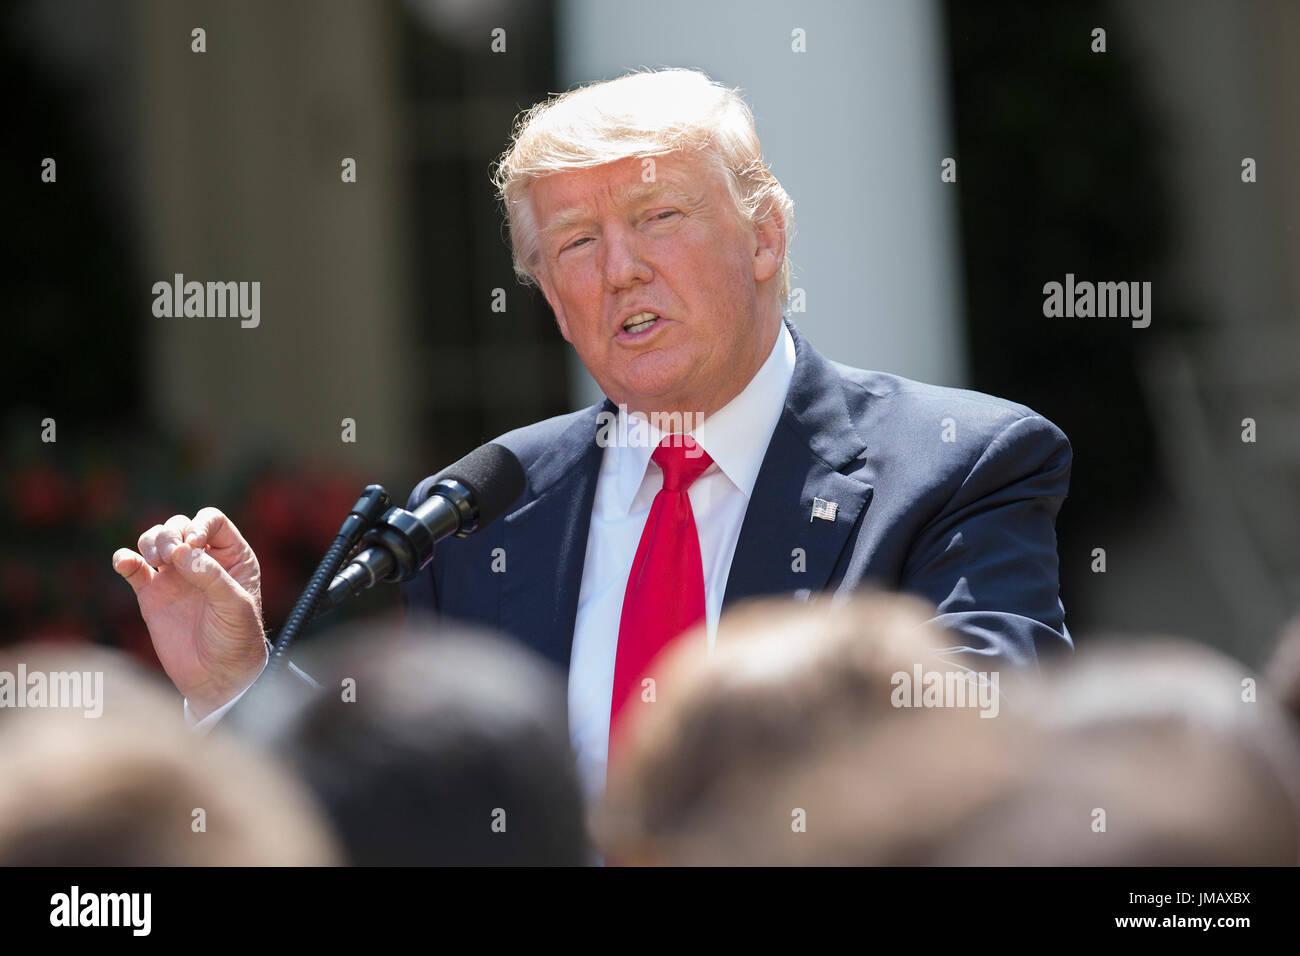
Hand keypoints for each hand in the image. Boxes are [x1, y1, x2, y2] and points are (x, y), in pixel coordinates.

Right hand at [113, 507, 266, 719]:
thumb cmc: (236, 639)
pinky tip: (125, 562)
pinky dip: (125, 559)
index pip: (212, 521)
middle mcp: (202, 560)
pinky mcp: (152, 594)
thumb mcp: (234, 605)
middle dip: (170, 533)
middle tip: (169, 556)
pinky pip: (133, 568)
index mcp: (232, 557)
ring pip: (155, 540)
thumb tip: (182, 550)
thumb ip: (211, 576)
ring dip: (150, 541)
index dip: (199, 525)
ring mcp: (176, 576)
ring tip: (155, 561)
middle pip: (180, 526)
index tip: (192, 544)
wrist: (217, 676)